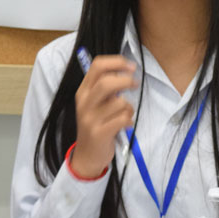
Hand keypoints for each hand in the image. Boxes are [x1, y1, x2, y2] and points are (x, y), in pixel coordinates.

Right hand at [71, 55, 137, 177]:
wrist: (86, 155)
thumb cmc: (96, 124)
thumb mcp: (95, 103)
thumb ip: (106, 88)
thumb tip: (126, 71)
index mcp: (83, 91)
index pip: (97, 66)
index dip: (117, 62)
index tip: (131, 66)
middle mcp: (84, 103)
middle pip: (107, 82)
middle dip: (126, 81)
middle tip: (135, 84)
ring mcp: (90, 119)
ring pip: (119, 103)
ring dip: (129, 107)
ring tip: (126, 113)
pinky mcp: (99, 133)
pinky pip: (122, 119)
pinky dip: (129, 120)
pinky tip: (125, 124)